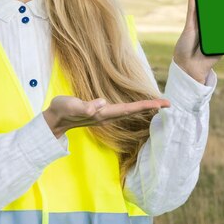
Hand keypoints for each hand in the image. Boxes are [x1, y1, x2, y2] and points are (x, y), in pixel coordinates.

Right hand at [43, 95, 170, 138]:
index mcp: (103, 113)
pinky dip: (134, 108)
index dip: (146, 106)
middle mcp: (107, 116)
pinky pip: (122, 111)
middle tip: (168, 103)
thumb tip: (101, 104)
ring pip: (129, 112)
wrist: (54, 119)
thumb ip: (85, 105)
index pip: (129, 109)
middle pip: (133, 111)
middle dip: (150, 108)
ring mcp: (104, 115)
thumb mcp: (71, 105)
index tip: (162, 104)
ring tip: (158, 105)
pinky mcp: (101, 113)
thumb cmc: (62, 109)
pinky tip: (138, 107)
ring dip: (144, 109)